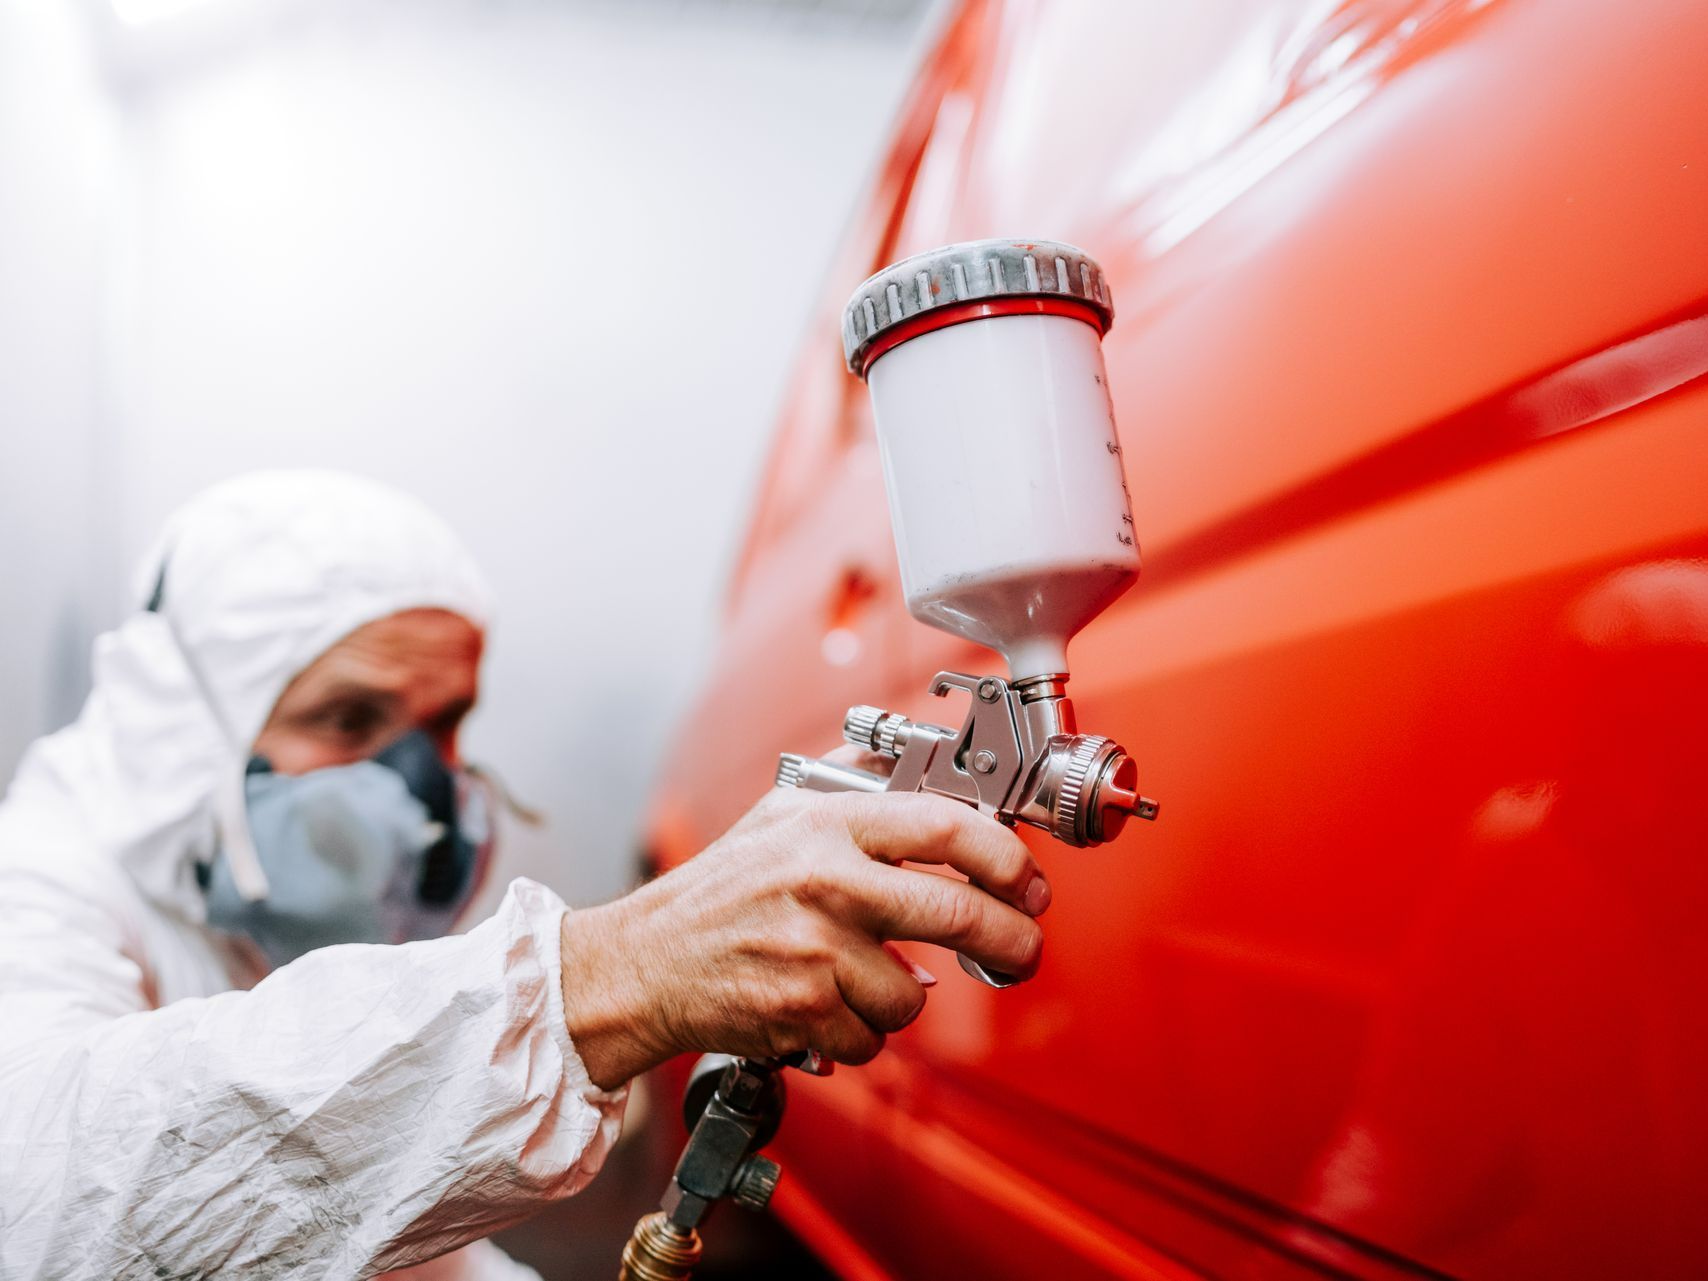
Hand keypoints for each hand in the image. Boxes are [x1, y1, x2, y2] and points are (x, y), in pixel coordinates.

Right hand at [559, 788, 1049, 1088]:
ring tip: (860, 978)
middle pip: (957, 915)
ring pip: (915, 994)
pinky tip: (825, 1005)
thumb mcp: (778, 811)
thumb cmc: (715, 891)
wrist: (644, 963)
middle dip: (1011, 939)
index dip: (1006, 856)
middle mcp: (825, 881)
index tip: (1030, 881)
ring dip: (902, 998)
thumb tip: (923, 768)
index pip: (945, 828)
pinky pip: (872, 1037)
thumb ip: (851, 787)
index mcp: (827, 825)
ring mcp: (816, 949)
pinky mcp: (803, 1009)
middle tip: (1024, 947)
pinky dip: (858, 1032)